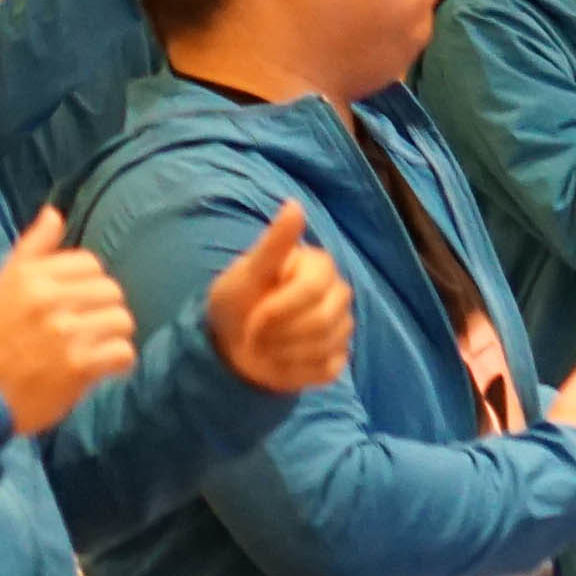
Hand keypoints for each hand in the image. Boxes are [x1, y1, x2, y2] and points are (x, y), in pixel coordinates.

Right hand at [0, 208, 135, 437]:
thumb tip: (55, 214)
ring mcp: (67, 334)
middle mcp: (50, 300)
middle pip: (110, 290)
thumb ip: (32, 250)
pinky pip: (122, 352)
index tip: (77, 301)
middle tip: (88, 325)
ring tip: (98, 345)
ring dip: (113, 334)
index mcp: (31, 276)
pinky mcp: (79, 367)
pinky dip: (118, 361)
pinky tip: (104, 366)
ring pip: (121, 319)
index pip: (89, 263)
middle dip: (103, 308)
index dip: (87, 282)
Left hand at [202, 202, 357, 394]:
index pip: (311, 291)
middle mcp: (338, 293)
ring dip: (283, 353)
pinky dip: (295, 371)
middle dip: (279, 334)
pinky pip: (326, 370)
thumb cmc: (239, 300)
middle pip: (322, 322)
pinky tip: (279, 361)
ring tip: (264, 346)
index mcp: (319, 266)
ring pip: (324, 348)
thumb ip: (274, 243)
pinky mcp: (338, 357)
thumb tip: (294, 204)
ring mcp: (342, 326)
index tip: (253, 318)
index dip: (277, 310)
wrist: (233, 341)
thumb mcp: (247, 272)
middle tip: (255, 334)